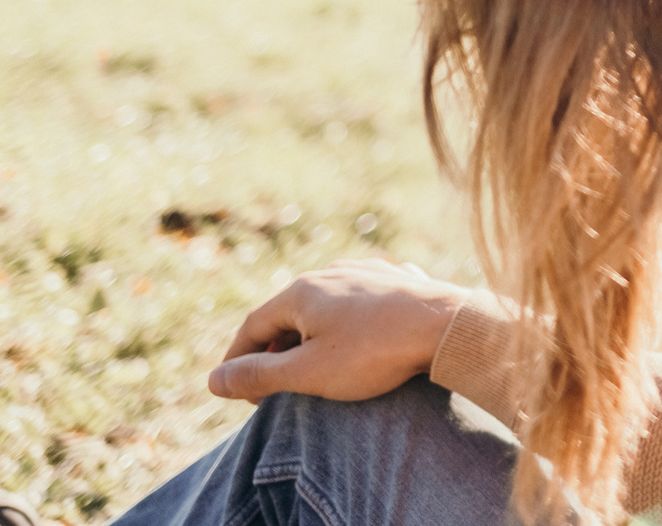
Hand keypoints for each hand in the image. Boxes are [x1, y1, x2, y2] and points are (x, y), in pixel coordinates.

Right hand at [208, 259, 471, 401]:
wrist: (448, 326)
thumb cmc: (376, 352)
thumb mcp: (308, 372)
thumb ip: (259, 375)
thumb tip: (213, 381)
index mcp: (302, 291)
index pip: (253, 326)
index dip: (239, 361)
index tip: (236, 391)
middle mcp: (331, 272)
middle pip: (288, 314)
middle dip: (276, 350)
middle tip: (272, 388)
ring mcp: (367, 271)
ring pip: (325, 306)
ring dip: (310, 336)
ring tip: (312, 367)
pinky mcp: (397, 280)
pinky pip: (359, 304)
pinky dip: (346, 326)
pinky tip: (356, 343)